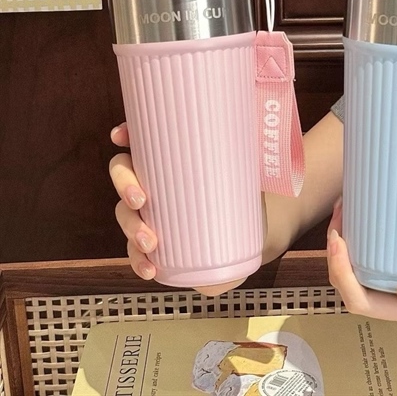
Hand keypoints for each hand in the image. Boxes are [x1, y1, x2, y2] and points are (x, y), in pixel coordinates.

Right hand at [109, 123, 248, 295]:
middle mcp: (155, 182)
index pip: (141, 141)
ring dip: (131, 228)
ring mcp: (152, 214)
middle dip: (124, 185)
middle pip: (123, 175)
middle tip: (141, 199)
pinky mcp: (156, 245)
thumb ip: (254, 153)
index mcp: (171, 159)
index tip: (121, 136)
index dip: (125, 135)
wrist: (255, 233)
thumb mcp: (248, 170)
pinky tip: (150, 269)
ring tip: (150, 242)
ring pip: (125, 215)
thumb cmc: (245, 192)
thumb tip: (268, 134)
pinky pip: (135, 253)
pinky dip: (137, 261)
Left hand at [326, 199, 396, 323]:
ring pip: (355, 267)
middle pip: (349, 284)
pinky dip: (357, 235)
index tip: (339, 240)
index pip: (359, 302)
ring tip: (342, 210)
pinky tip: (357, 212)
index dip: (341, 274)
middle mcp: (396, 296)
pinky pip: (369, 253)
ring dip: (341, 243)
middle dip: (335, 255)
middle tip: (338, 219)